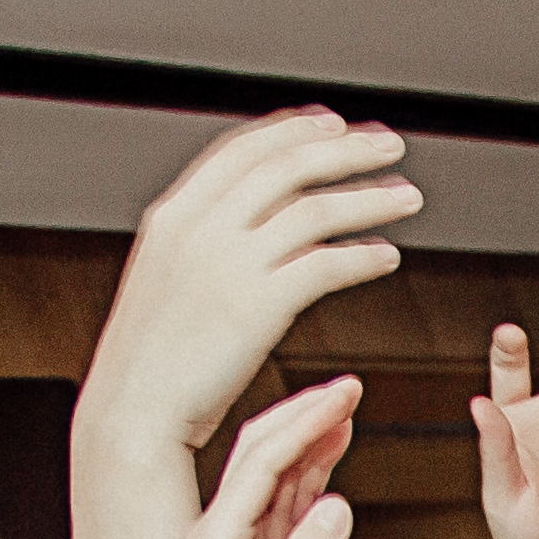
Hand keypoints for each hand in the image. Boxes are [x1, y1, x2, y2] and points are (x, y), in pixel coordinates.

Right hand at [73, 113, 413, 538]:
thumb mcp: (165, 280)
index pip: (243, 150)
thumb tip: (251, 227)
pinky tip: (386, 257)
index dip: (294, 130)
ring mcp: (228, 265)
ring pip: (314, 210)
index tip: (333, 124)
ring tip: (407, 197)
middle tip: (389, 147)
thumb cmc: (151, 363)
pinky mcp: (258, 306)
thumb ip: (204, 244)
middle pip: (286, 167)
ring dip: (369, 199)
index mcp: (173, 215)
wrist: (132, 414)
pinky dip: (362, 256)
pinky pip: (326, 265)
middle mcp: (200, 229)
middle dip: (346, 151)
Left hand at [188, 377, 360, 538]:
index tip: (343, 395)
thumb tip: (336, 503)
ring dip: (313, 440)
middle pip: (264, 456)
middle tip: (349, 386)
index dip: (303, 423)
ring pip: (282, 478)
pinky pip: (297, 508)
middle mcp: (225, 538)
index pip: (260, 463)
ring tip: (347, 406)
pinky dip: (318, 476)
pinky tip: (336, 453)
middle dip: (306, 416)